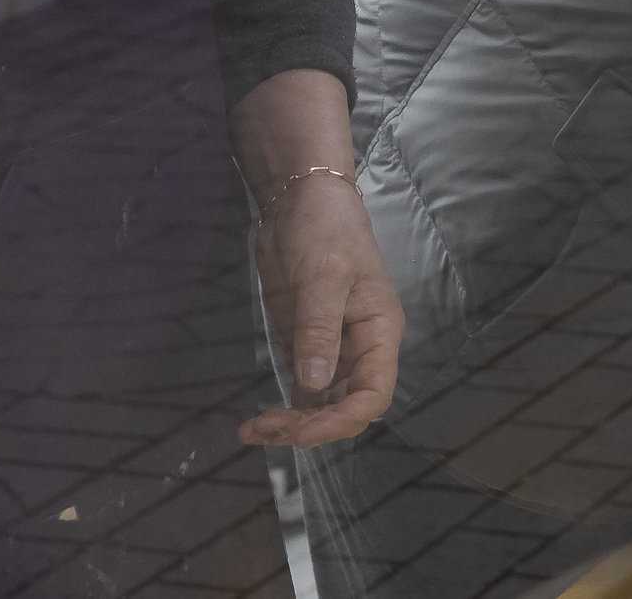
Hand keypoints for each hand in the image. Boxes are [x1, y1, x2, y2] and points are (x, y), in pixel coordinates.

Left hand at [240, 173, 402, 447]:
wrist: (300, 200)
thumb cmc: (326, 231)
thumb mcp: (324, 276)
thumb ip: (318, 330)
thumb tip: (312, 386)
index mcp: (378, 332)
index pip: (374, 394)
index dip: (343, 420)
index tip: (303, 431)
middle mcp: (359, 347)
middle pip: (346, 406)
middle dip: (311, 426)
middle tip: (265, 428)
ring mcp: (330, 348)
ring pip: (321, 404)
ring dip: (292, 424)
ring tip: (252, 430)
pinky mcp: (303, 343)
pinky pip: (300, 390)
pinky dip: (282, 410)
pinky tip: (256, 422)